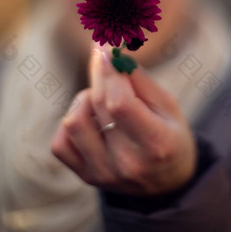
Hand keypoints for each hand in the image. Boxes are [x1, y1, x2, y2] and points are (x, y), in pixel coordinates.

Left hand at [51, 44, 196, 195]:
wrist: (166, 183)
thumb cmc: (169, 134)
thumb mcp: (167, 104)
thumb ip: (139, 78)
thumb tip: (110, 51)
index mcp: (157, 144)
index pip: (119, 103)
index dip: (109, 71)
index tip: (106, 48)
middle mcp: (128, 163)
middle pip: (98, 104)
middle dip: (99, 72)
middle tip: (102, 54)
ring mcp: (104, 173)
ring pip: (73, 120)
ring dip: (86, 99)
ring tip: (102, 99)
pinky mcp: (86, 176)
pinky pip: (60, 142)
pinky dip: (71, 121)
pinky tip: (90, 118)